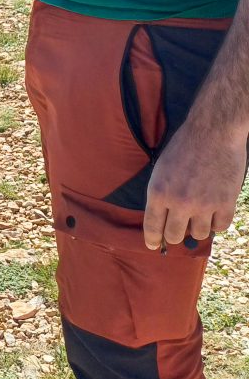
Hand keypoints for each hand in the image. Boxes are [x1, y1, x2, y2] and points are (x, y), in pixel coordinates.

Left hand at [143, 118, 247, 249]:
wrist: (213, 132)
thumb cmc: (183, 146)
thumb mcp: (161, 168)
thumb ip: (161, 194)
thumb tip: (162, 218)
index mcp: (158, 192)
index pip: (152, 226)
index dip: (152, 239)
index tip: (153, 246)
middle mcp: (179, 202)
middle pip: (174, 236)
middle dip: (174, 235)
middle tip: (178, 229)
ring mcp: (204, 205)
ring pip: (198, 234)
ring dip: (197, 227)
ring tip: (197, 214)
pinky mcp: (225, 204)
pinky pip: (220, 227)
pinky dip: (216, 223)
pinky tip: (214, 212)